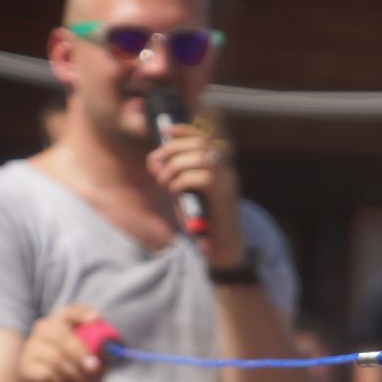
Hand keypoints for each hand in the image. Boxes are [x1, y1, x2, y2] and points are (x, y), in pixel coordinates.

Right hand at [18, 304, 106, 381]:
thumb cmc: (79, 369)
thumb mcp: (93, 360)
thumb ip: (101, 354)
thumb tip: (112, 355)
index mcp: (63, 322)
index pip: (70, 312)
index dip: (82, 314)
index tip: (96, 318)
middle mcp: (44, 329)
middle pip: (62, 336)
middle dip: (81, 353)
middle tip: (95, 367)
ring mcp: (32, 347)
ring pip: (55, 358)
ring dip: (75, 374)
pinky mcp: (26, 366)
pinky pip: (46, 374)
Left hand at [148, 123, 241, 266]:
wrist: (222, 250)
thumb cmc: (202, 225)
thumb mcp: (183, 195)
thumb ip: (172, 177)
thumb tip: (154, 161)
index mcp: (218, 169)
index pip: (204, 138)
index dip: (184, 130)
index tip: (165, 131)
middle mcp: (226, 172)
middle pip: (200, 144)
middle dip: (172, 149)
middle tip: (155, 163)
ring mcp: (227, 183)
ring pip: (201, 158)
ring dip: (175, 165)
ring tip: (164, 181)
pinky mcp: (224, 196)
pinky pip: (202, 177)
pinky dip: (182, 180)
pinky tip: (174, 191)